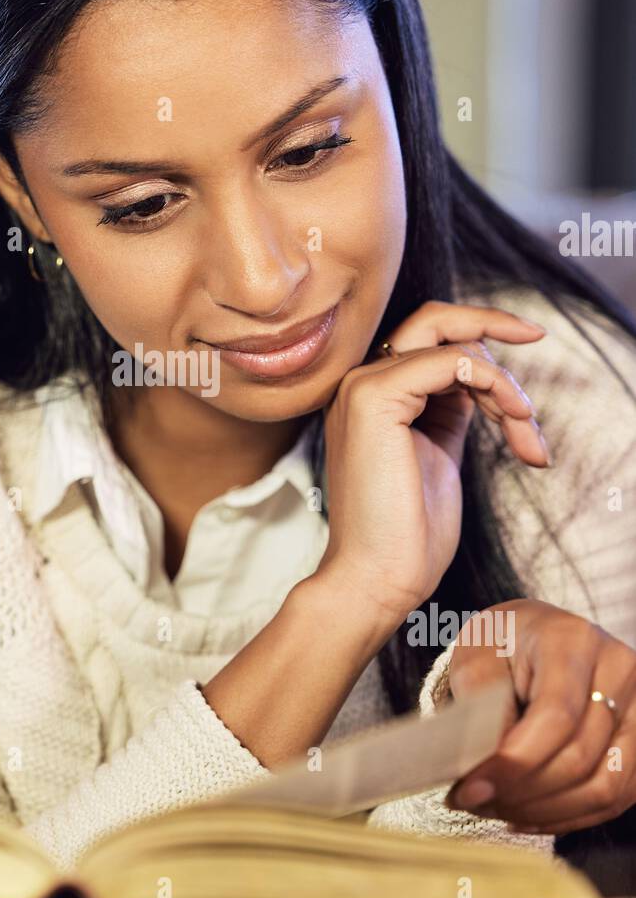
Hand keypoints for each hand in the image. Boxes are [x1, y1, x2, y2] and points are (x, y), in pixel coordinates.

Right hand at [315, 301, 549, 621]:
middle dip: (491, 322)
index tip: (526, 352)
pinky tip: (512, 418)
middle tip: (536, 336)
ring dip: (504, 381)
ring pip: (449, 341)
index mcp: (372, 398)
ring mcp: (363, 388)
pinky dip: (494, 383)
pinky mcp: (375, 399)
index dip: (482, 346)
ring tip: (525, 428)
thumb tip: (481, 383)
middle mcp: (360, 385)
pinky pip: (451, 363)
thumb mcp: (437, 453)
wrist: (378, 577)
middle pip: (432, 320)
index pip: (429, 343)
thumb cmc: (407, 534)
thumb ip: (449, 411)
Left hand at [445, 599, 635, 835]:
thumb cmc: (501, 644)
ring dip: (544, 811)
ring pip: (604, 786)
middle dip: (522, 793)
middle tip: (472, 802)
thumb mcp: (475, 660)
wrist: (532, 634)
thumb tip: (486, 776)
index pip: (556, 716)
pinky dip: (568, 816)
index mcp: (572, 641)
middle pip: (580, 757)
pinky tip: (525, 816)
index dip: (515, 763)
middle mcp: (618, 670)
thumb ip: (481, 712)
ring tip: (496, 809)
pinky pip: (616, 796)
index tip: (471, 789)